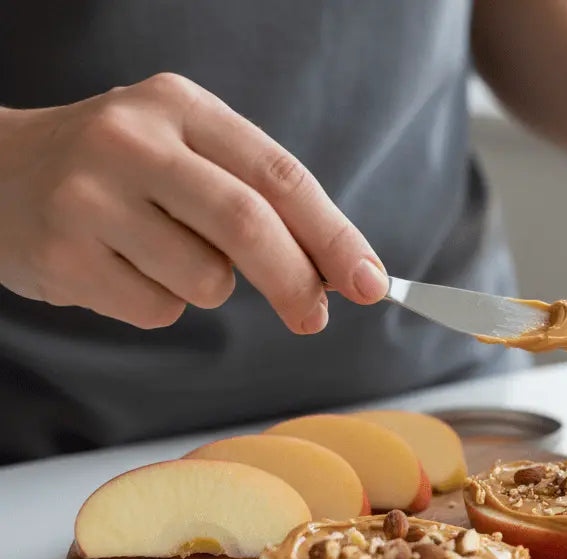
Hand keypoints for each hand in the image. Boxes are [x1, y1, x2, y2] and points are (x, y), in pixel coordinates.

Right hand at [0, 73, 386, 332]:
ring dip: (209, 288)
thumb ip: (261, 199)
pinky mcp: (64, 254)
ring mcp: (90, 197)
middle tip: (314, 316)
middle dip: (296, 281)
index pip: (280, 175)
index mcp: (180, 107)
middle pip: (248, 224)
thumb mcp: (187, 153)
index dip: (335, 235)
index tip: (374, 282)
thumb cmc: (120, 172)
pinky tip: (121, 270)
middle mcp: (132, 141)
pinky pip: (157, 310)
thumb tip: (342, 272)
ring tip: (163, 256)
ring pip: (206, 279)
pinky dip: (160, 305)